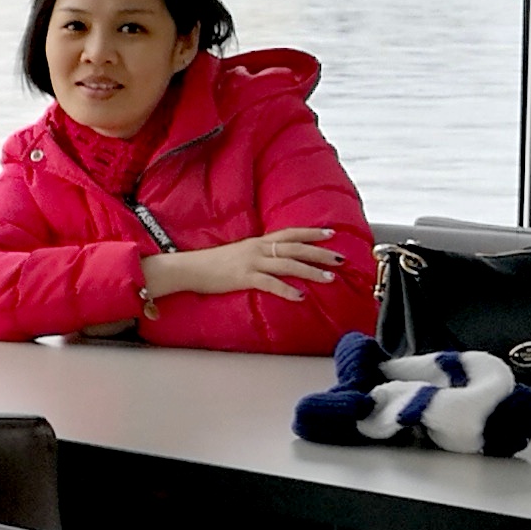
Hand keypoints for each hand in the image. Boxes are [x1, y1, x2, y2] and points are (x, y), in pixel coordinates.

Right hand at [144, 227, 347, 305]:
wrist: (190, 268)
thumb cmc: (213, 264)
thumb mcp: (239, 254)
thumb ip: (259, 255)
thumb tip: (276, 261)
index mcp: (257, 242)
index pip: (290, 233)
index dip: (312, 232)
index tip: (331, 233)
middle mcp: (257, 249)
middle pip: (295, 248)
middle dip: (320, 253)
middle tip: (340, 258)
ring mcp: (251, 262)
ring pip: (288, 264)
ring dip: (311, 271)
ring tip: (330, 278)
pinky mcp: (244, 277)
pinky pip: (270, 283)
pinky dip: (287, 290)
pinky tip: (300, 297)